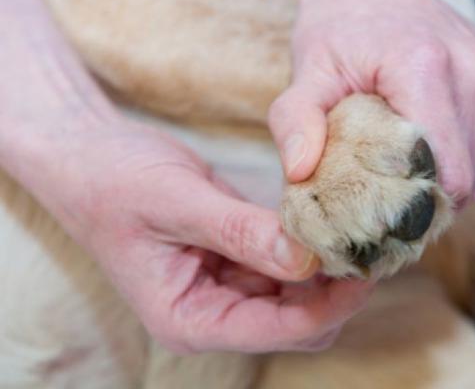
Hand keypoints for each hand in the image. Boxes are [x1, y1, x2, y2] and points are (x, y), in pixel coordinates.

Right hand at [10, 119, 372, 352]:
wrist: (93, 158)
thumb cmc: (117, 182)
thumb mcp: (177, 203)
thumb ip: (240, 232)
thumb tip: (307, 259)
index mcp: (188, 319)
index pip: (275, 331)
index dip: (326, 306)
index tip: (363, 269)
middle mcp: (211, 314)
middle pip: (296, 324)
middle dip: (334, 293)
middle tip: (367, 247)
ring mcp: (226, 289)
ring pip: (298, 297)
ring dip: (327, 271)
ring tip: (355, 232)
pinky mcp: (237, 261)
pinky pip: (285, 266)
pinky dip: (308, 250)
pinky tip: (326, 222)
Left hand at [269, 0, 474, 205]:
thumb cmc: (341, 32)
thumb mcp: (308, 71)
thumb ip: (296, 120)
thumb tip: (300, 171)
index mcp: (423, 69)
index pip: (447, 173)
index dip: (417, 208)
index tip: (386, 214)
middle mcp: (473, 71)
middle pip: (470, 179)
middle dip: (433, 203)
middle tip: (395, 201)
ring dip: (455, 187)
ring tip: (416, 175)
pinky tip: (442, 158)